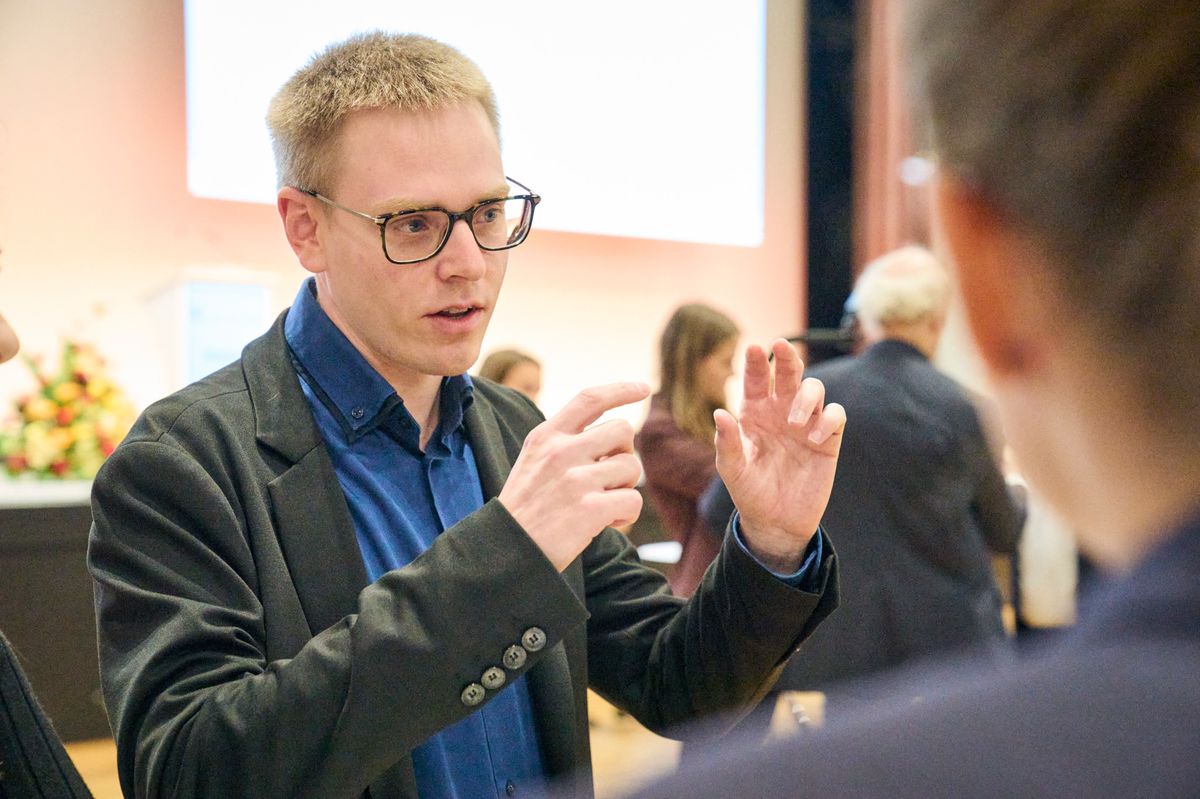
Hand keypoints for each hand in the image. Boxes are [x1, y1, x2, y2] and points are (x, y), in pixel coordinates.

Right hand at [499, 382, 649, 570]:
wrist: (504, 552)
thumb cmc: (526, 510)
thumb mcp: (533, 462)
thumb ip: (566, 443)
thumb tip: (616, 435)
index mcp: (545, 436)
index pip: (590, 399)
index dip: (621, 390)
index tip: (643, 388)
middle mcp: (560, 452)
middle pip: (623, 431)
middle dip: (624, 454)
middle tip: (608, 479)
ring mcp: (574, 480)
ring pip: (632, 467)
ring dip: (625, 487)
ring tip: (602, 505)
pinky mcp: (589, 510)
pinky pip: (633, 500)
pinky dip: (627, 515)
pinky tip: (605, 523)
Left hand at [715, 340, 845, 572]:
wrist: (777, 522)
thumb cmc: (750, 493)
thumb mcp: (734, 471)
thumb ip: (728, 444)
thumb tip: (719, 414)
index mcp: (755, 414)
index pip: (756, 380)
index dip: (756, 363)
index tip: (755, 348)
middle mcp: (782, 412)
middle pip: (789, 374)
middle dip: (787, 357)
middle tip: (781, 345)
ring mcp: (807, 423)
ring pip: (815, 389)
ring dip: (807, 397)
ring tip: (796, 423)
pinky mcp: (828, 440)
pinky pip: (836, 415)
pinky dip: (829, 420)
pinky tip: (815, 439)